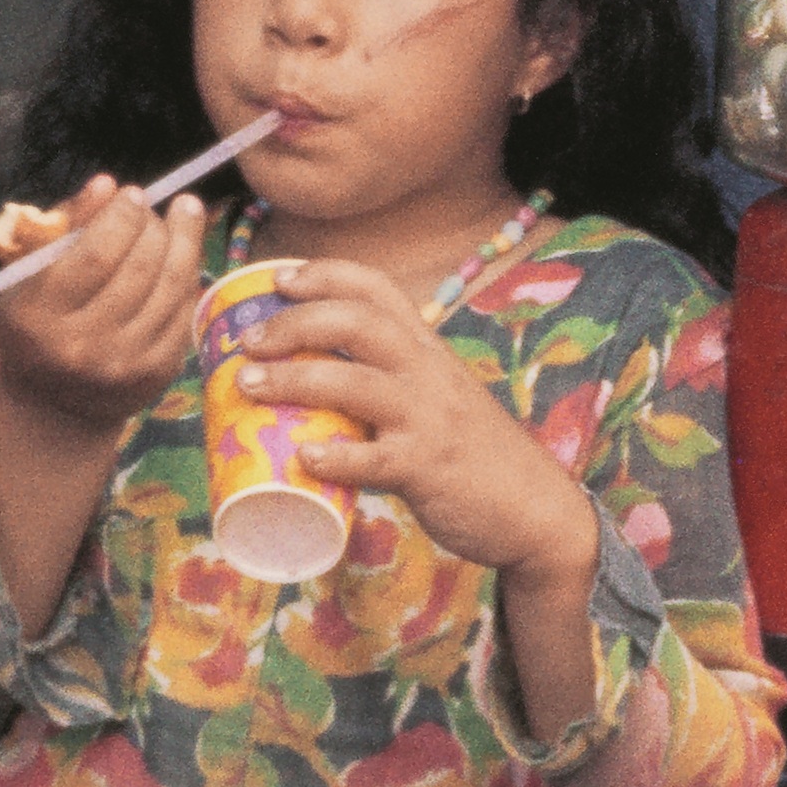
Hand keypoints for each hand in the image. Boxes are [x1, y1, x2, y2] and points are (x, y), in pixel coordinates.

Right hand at [0, 179, 209, 440]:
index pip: (95, 257)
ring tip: (186, 213)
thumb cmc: (36, 328)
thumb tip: (107, 183)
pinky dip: (188, 277)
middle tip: (158, 206)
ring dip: (184, 242)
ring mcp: (126, 364)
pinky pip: (183, 312)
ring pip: (170, 288)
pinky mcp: (157, 374)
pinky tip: (185, 255)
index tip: (134, 194)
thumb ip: (66, 228)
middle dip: (156, 226)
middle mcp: (84, 345)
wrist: (54, 410)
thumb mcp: (30, 278)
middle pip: (139, 269)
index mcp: (41, 317)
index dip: (121, 218)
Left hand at [241, 267, 602, 588]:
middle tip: (250, 342)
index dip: (324, 275)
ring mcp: (429, 419)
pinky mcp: (428, 469)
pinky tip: (304, 460)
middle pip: (357, 322)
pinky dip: (336, 457)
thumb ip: (395, 383)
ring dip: (296, 378)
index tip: (280, 279)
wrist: (537, 511)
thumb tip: (325, 380)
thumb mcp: (441, 399)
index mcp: (429, 350)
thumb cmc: (477, 457)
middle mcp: (429, 373)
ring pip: (355, 381)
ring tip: (251, 386)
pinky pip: (374, 459)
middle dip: (295, 323)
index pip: (376, 288)